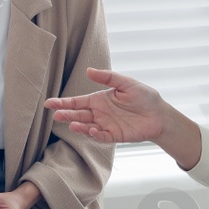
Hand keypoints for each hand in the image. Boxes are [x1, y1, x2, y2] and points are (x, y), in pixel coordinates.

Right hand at [46, 67, 170, 143]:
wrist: (159, 114)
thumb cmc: (143, 96)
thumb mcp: (126, 83)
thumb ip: (108, 77)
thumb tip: (88, 71)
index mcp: (99, 100)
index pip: (77, 101)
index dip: (63, 103)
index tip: (49, 103)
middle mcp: (99, 113)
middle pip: (78, 115)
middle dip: (66, 115)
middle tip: (55, 115)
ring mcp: (106, 125)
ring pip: (87, 127)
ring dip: (79, 126)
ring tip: (72, 124)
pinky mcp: (114, 136)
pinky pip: (102, 137)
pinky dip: (96, 135)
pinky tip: (92, 131)